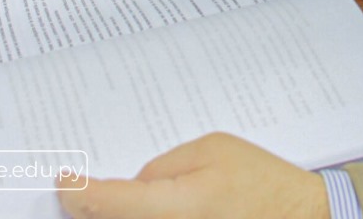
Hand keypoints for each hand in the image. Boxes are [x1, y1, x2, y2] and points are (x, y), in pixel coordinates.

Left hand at [57, 133, 328, 218]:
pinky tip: (138, 205)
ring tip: (102, 198)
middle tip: (75, 189)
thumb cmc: (261, 181)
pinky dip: (136, 218)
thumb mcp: (211, 150)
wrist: (300, 218)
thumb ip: (164, 166)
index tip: (62, 180)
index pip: (108, 203)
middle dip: (88, 208)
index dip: (77, 192)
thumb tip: (134, 185)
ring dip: (113, 215)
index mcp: (177, 205)